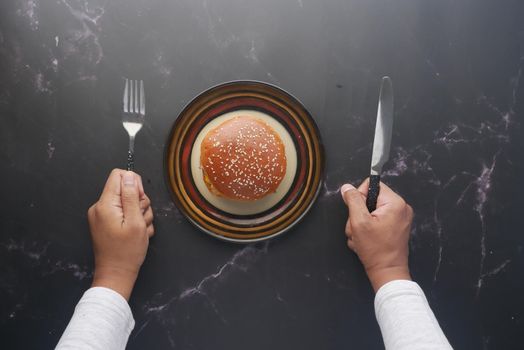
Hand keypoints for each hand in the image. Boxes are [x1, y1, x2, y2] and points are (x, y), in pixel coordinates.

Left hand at [87, 169, 154, 299]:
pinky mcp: (106, 222)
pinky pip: (124, 213)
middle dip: (139, 202)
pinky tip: (135, 234)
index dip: (134, 184)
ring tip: (139, 230)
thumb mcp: (135, 222)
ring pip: (128, 202)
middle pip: (126, 189)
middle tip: (141, 220)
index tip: (140, 200)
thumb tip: (129, 176)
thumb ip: (132, 196)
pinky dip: (133, 221)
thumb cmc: (127, 252)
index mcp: (105, 204)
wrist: (116, 274)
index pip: (119, 175)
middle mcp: (100, 207)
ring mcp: (102, 215)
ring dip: (139, 214)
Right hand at [341, 179, 412, 291]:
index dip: (359, 197)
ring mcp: (399, 218)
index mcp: (395, 202)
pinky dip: (368, 229)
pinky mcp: (396, 227)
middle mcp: (401, 208)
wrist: (387, 272)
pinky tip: (367, 240)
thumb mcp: (358, 222)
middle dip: (359, 214)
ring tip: (362, 237)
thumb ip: (353, 200)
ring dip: (361, 224)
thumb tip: (347, 187)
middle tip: (359, 229)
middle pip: (370, 199)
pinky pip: (377, 220)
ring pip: (370, 211)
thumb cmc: (375, 249)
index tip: (358, 213)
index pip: (371, 185)